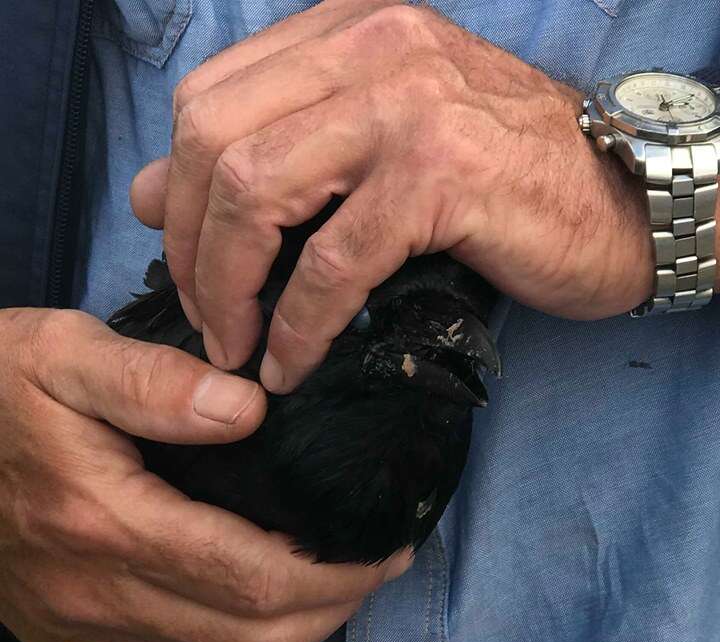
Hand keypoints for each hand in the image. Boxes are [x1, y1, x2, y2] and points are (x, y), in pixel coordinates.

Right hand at [0, 308, 408, 641]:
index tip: (383, 547)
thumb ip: (154, 382)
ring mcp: (83, 631)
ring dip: (296, 639)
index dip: (334, 573)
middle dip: (333, 609)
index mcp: (105, 521)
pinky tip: (267, 614)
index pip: (251, 577)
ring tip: (334, 587)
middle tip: (375, 565)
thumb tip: (249, 408)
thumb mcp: (59, 355)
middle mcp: (96, 595)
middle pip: (252, 639)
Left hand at [132, 0, 654, 392]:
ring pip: (256, 191)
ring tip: (238, 348)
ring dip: (230, 288)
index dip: (177, 195)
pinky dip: (298, 327)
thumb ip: (275, 155)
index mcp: (346, 35)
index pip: (209, 101)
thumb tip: (151, 193)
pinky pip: (332, 262)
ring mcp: (406, 106)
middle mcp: (370, 50)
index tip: (191, 269)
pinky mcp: (440, 176)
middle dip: (191, 249)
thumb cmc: (504, 180)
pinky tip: (292, 366)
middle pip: (212, 140)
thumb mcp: (378, 147)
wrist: (622, 202)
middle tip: (208, 320)